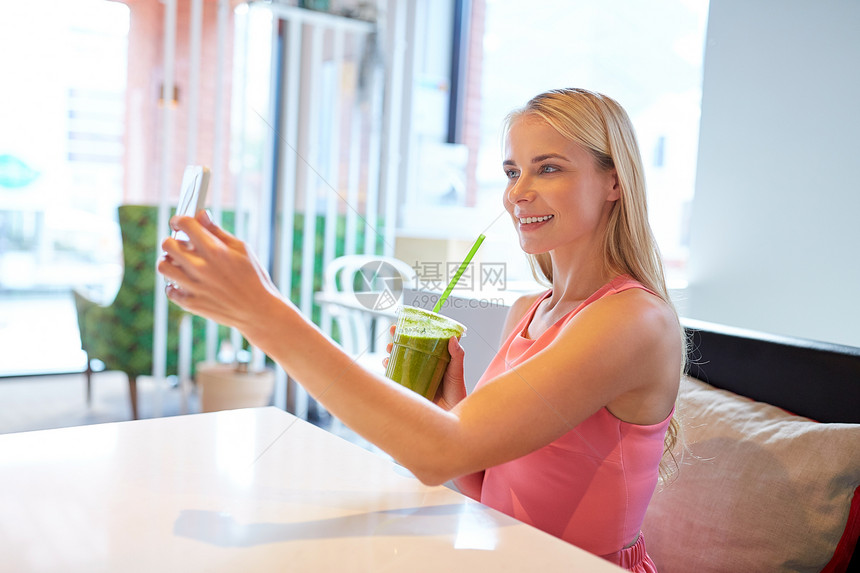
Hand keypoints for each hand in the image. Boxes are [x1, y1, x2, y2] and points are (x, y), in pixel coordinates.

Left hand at [158, 210, 284, 330]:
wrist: (258, 311)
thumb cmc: (254, 278)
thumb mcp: (242, 249)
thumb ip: (218, 232)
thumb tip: (201, 215)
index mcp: (215, 250)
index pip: (185, 224)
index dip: (179, 220)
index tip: (179, 223)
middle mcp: (201, 267)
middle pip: (167, 244)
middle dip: (172, 240)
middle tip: (180, 245)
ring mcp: (193, 286)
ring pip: (163, 266)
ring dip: (169, 262)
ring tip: (179, 264)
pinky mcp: (190, 303)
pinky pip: (169, 289)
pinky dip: (174, 285)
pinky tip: (186, 283)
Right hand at [384, 325, 466, 410]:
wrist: (451, 412)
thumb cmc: (456, 391)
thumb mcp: (457, 370)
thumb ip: (457, 355)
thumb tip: (453, 338)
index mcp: (433, 356)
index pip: (420, 340)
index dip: (410, 331)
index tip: (402, 324)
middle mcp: (422, 364)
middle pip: (406, 349)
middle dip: (395, 341)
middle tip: (392, 336)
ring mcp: (414, 375)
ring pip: (398, 361)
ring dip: (390, 355)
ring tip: (388, 354)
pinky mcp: (408, 386)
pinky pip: (396, 377)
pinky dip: (389, 370)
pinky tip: (386, 367)